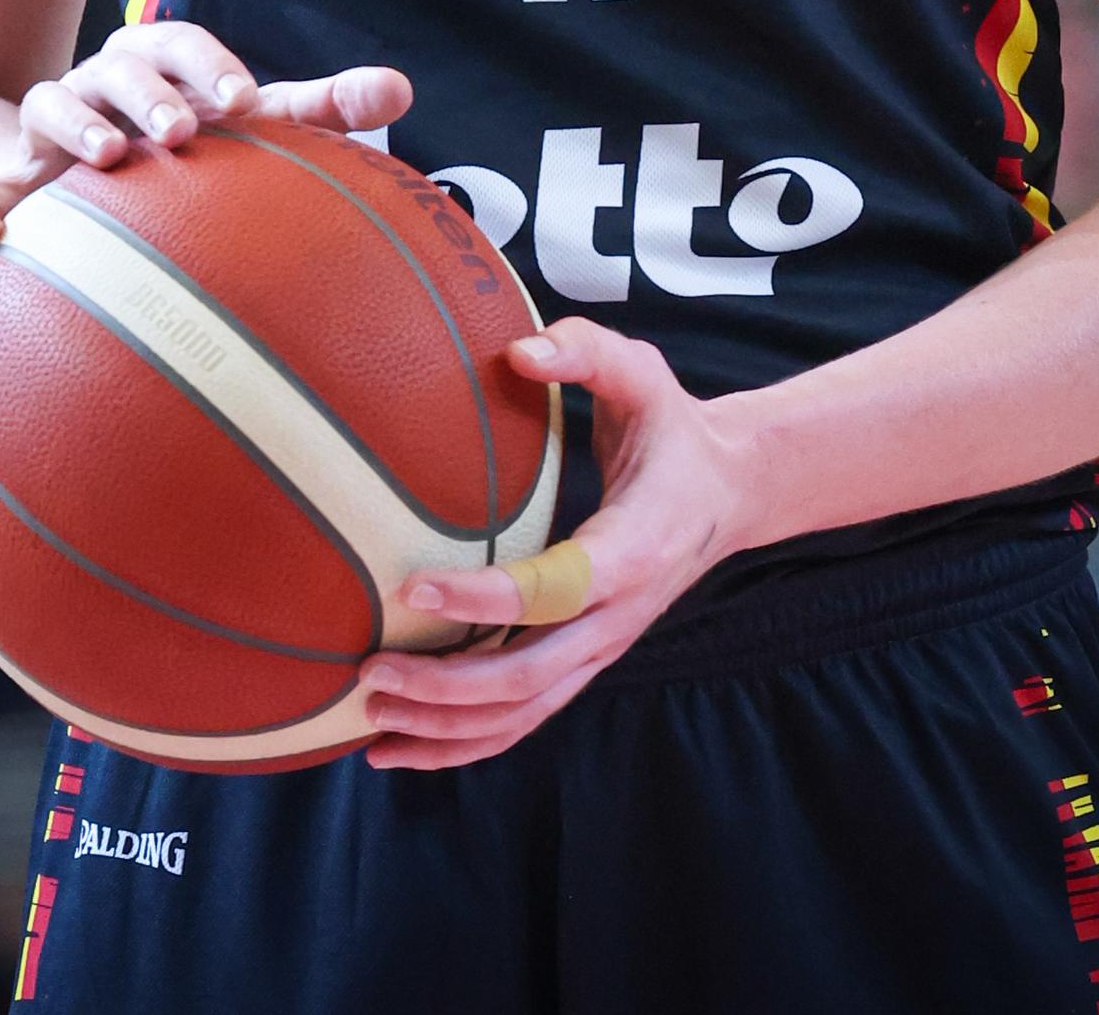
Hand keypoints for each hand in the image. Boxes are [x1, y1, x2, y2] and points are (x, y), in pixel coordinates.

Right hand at [0, 25, 411, 252]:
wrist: (70, 185)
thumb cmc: (185, 150)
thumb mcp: (245, 128)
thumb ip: (320, 108)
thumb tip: (402, 86)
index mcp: (157, 65)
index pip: (183, 44)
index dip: (212, 66)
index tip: (247, 105)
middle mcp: (99, 86)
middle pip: (119, 65)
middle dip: (149, 91)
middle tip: (182, 131)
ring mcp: (45, 133)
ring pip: (49, 103)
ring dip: (76, 124)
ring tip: (107, 160)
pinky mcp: (5, 186)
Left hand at [359, 318, 752, 770]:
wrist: (730, 491)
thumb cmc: (671, 426)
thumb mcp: (642, 373)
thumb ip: (585, 353)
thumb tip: (518, 350)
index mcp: (632, 547)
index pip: (555, 589)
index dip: (485, 600)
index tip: (411, 590)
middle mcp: (618, 615)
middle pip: (528, 676)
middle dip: (443, 685)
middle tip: (368, 671)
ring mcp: (602, 649)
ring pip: (522, 714)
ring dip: (444, 727)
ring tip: (369, 717)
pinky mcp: (586, 663)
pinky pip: (524, 720)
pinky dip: (463, 744)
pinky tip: (401, 748)